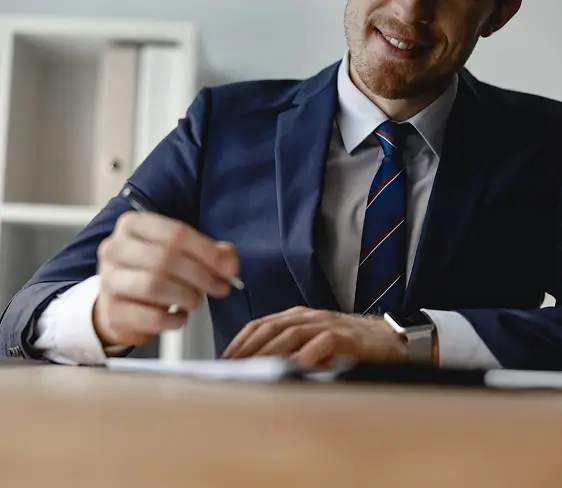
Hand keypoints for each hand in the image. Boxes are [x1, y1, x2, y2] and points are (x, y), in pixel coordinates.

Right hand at [94, 211, 238, 346]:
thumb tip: (229, 263)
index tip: (229, 268)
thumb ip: (210, 252)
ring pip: (155, 285)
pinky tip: (180, 316)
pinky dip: (174, 319)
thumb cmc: (153, 272)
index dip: (208, 252)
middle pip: (166, 258)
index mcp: (134, 225)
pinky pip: (150, 317)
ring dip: (187, 296)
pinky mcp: (112, 311)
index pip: (176, 234)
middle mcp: (115, 248)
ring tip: (196, 300)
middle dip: (201, 275)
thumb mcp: (181, 253)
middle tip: (220, 287)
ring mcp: (109, 280)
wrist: (119, 302)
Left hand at [222, 306, 407, 367]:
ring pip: (292, 333)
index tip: (224, 359)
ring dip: (270, 352)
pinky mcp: (348, 337)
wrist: (390, 338)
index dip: (240, 341)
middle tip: (232, 368)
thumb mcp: (314, 343)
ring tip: (253, 369)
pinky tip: (295, 366)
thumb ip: (290, 349)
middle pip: (271, 328)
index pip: (261, 324)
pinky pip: (324, 342)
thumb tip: (258, 368)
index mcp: (298, 317)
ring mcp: (328, 325)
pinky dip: (308, 354)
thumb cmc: (350, 344)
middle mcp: (310, 317)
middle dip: (248, 349)